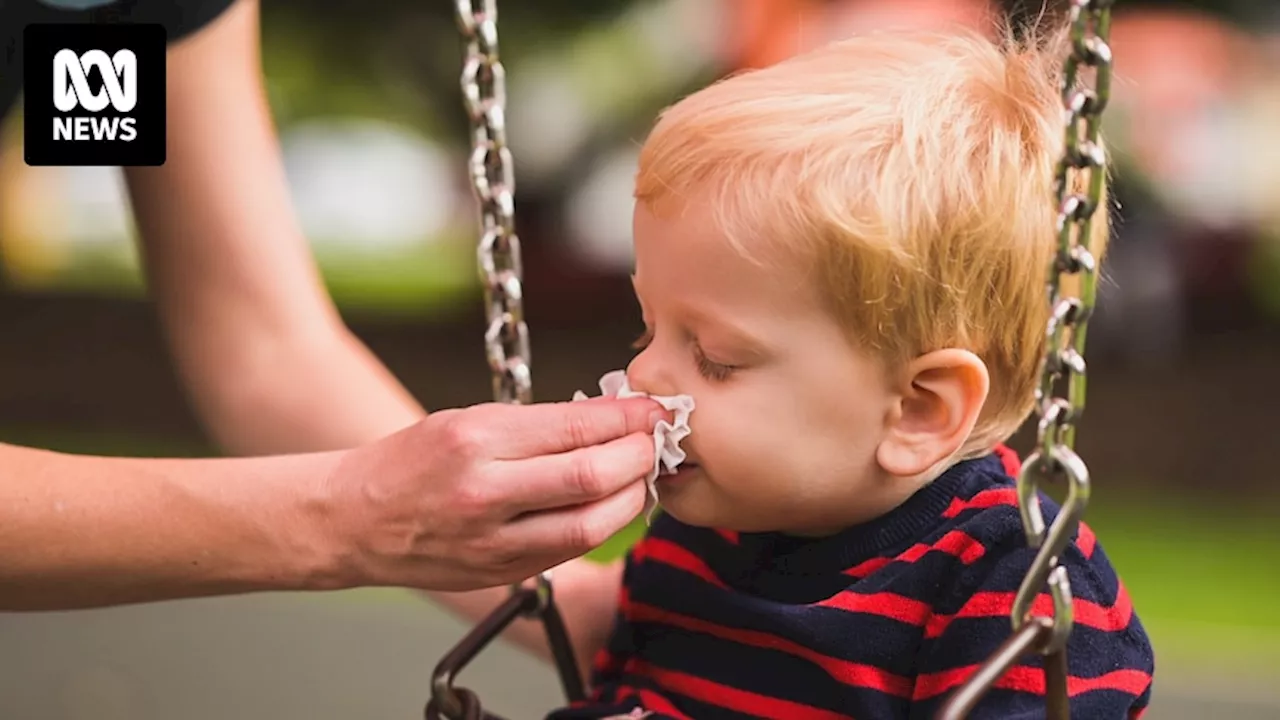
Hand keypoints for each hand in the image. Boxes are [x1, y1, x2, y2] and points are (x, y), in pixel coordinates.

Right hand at [321, 397, 665, 590]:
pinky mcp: (502, 572)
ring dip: (630, 496)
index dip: (626, 418)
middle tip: (654, 440)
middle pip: (591, 477)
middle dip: (638, 456)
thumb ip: (537, 425)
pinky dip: (600, 523)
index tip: (652, 408)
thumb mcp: (466, 421)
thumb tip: (609, 417)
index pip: (574, 427)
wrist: (354, 521)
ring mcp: (494, 541)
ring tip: (638, 474)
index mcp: (475, 442)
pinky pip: (570, 548)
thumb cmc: (411, 462)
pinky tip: (610, 504)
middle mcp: (485, 493)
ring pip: (591, 524)